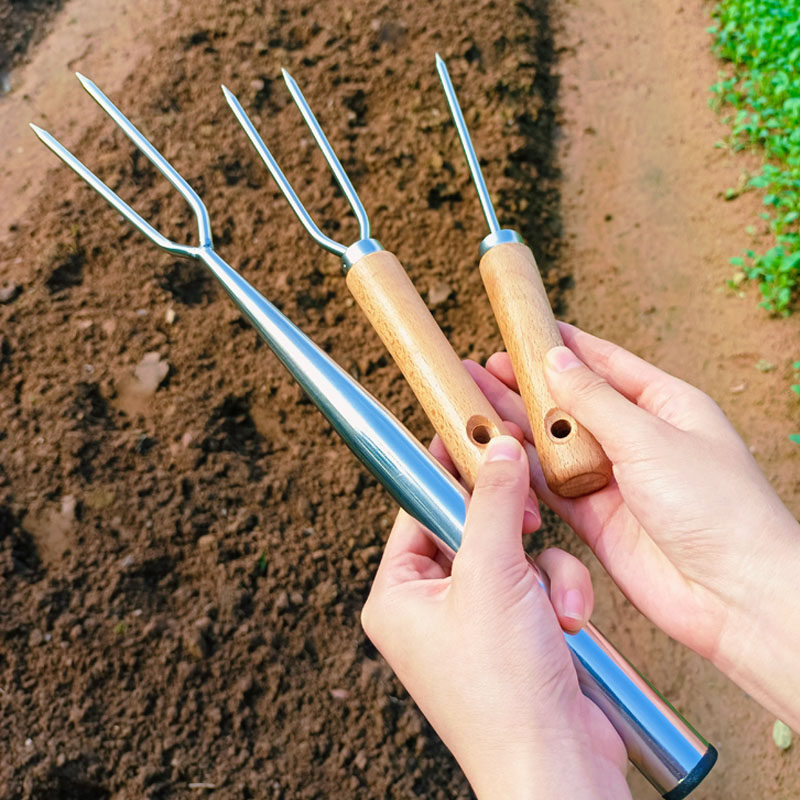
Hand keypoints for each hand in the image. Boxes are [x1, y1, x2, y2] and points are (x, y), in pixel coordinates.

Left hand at [362, 435, 629, 799]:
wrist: (557, 768)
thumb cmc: (503, 690)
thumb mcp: (494, 576)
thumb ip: (495, 503)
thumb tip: (498, 450)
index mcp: (399, 594)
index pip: (418, 507)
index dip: (449, 470)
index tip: (473, 434)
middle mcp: (430, 607)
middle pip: (471, 528)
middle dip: (511, 529)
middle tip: (529, 516)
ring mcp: (475, 623)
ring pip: (513, 555)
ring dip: (546, 570)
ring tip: (555, 604)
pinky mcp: (516, 635)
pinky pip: (538, 586)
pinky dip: (560, 595)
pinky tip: (569, 623)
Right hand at [465, 322, 799, 727]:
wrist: (732, 595)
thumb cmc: (715, 507)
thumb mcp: (650, 438)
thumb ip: (595, 401)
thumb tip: (556, 361)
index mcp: (665, 405)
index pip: (605, 363)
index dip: (563, 346)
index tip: (523, 330)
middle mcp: (637, 438)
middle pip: (572, 402)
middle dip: (528, 385)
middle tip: (483, 367)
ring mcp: (613, 478)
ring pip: (554, 443)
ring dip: (517, 425)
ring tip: (473, 402)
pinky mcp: (595, 517)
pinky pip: (550, 485)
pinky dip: (522, 470)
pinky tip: (493, 451)